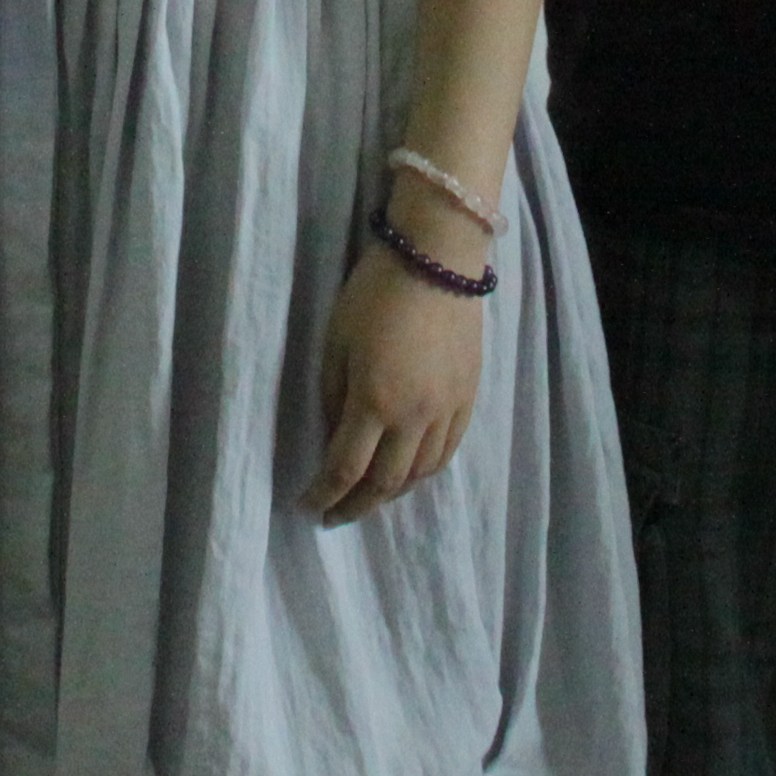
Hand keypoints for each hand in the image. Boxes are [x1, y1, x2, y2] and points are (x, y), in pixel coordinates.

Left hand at [300, 197, 489, 524]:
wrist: (436, 258)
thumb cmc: (374, 293)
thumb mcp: (335, 343)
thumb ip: (332, 397)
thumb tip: (333, 438)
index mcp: (374, 401)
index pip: (346, 469)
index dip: (324, 495)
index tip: (306, 507)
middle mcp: (415, 416)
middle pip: (386, 483)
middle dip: (356, 506)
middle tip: (334, 517)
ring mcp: (447, 409)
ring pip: (421, 474)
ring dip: (391, 494)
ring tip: (369, 497)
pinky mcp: (469, 398)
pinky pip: (447, 452)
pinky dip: (424, 472)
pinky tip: (409, 473)